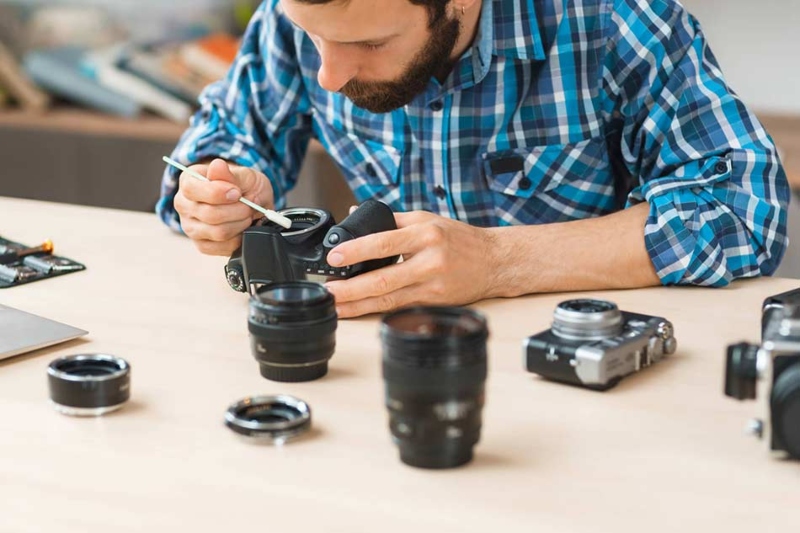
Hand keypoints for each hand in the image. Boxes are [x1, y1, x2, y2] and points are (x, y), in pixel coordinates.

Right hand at [173, 159, 273, 255]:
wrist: (251, 203)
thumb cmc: (243, 186)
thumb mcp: (243, 175)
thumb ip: (230, 174)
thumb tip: (217, 166)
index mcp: (188, 182)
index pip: (193, 189)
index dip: (218, 193)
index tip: (237, 192)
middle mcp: (184, 205)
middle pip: (209, 214)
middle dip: (237, 210)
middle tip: (249, 205)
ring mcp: (191, 227)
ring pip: (218, 232)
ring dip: (240, 224)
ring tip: (247, 215)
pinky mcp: (202, 245)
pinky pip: (222, 247)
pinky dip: (239, 238)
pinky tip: (242, 228)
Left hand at [324, 211, 497, 317]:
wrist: (495, 262)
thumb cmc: (459, 238)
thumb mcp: (427, 219)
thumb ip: (392, 220)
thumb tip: (356, 215)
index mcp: (426, 234)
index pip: (385, 242)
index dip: (357, 250)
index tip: (335, 256)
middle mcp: (430, 261)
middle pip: (385, 279)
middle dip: (352, 288)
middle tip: (329, 290)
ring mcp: (433, 286)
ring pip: (390, 299)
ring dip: (359, 305)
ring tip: (336, 306)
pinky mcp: (434, 303)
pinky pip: (400, 307)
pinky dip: (377, 309)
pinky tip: (359, 311)